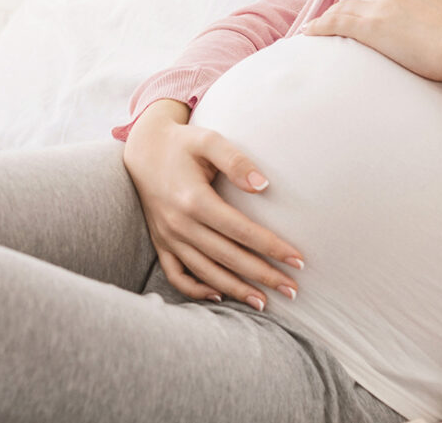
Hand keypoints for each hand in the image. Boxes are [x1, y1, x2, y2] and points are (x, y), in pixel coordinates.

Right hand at [122, 104, 303, 310]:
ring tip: (264, 302)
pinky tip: (219, 295)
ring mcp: (168, 236)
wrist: (143, 148)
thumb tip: (263, 186)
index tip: (298, 260)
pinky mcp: (160, 242)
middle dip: (263, 276)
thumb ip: (236, 160)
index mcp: (194, 200)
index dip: (271, 247)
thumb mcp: (209, 140)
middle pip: (229, 257)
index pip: (241, 231)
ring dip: (237, 290)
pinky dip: (196, 289)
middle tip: (293, 290)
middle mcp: (180, 223)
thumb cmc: (182, 142)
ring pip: (206, 272)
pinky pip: (176, 275)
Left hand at [301, 0, 441, 81]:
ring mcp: (382, 8)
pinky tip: (309, 33)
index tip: (363, 14)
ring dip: (328, 18)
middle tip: (330, 21)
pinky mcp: (371, 27)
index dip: (370, 6)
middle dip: (344, 10)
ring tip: (314, 28)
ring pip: (345, 9)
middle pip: (360, 1)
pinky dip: (320, 26)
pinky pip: (337, 23)